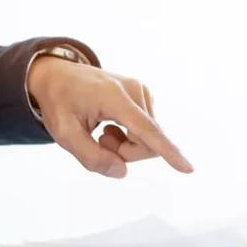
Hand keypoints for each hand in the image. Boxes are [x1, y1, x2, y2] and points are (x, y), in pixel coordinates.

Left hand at [27, 55, 192, 178]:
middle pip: (148, 143)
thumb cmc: (59, 102)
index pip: (147, 130)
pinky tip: (111, 125)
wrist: (58, 74)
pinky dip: (129, 137)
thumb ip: (91, 157)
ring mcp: (142, 91)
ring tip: (103, 131)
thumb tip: (122, 171)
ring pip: (149, 139)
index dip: (168, 152)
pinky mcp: (144, 95)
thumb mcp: (64, 134)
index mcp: (114, 97)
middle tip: (100, 144)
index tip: (188, 168)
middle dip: (126, 154)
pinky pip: (146, 131)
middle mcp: (134, 90)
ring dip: (126, 146)